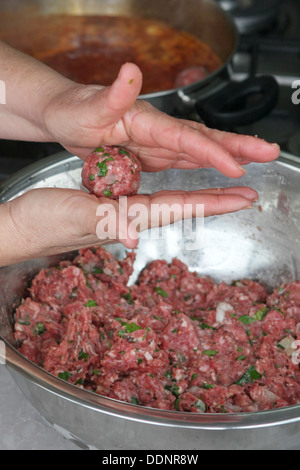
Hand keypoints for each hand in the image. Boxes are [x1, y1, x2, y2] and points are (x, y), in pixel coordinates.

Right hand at [0, 185, 256, 265]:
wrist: (20, 227)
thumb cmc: (41, 222)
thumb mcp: (73, 216)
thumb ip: (105, 222)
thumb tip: (134, 236)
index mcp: (125, 217)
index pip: (177, 209)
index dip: (210, 203)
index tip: (240, 198)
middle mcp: (129, 219)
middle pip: (181, 210)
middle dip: (215, 203)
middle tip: (246, 197)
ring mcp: (120, 216)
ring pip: (168, 206)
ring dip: (198, 201)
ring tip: (222, 195)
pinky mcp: (109, 210)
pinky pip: (148, 202)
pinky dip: (171, 198)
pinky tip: (176, 196)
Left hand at [43, 63, 279, 177]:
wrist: (64, 115)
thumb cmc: (72, 110)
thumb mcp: (87, 106)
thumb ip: (112, 95)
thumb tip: (131, 71)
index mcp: (145, 120)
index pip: (184, 137)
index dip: (211, 151)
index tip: (235, 165)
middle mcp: (158, 129)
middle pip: (203, 138)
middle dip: (237, 146)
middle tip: (270, 151)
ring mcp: (158, 142)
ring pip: (200, 148)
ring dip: (230, 153)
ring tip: (259, 158)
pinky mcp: (154, 152)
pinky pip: (186, 159)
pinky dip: (208, 162)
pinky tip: (224, 167)